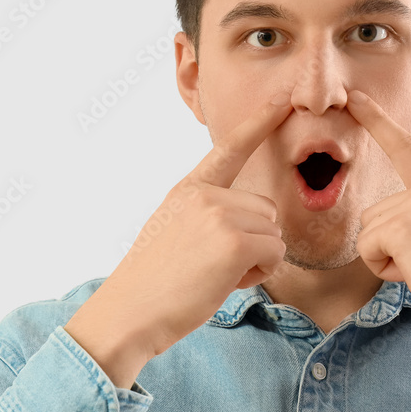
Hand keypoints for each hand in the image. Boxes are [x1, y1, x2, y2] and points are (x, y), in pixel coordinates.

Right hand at [64, 94, 291, 383]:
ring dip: (256, 260)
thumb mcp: (172, 232)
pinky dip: (258, 274)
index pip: (228, 149)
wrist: (129, 312)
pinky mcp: (233, 241)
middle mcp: (203, 194)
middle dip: (253, 240)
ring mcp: (218, 214)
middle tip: (215, 265)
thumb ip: (206, 215)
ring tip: (216, 275)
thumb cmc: (153, 284)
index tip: (282, 99)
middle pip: (265, 208)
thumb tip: (253, 220)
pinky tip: (224, 283)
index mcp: (187, 190)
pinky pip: (274, 254)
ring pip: (273, 232)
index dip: (258, 122)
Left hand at [347, 89, 410, 355]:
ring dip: (386, 259)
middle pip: (372, 213)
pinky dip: (384, 269)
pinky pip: (367, 248)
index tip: (355, 97)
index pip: (406, 148)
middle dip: (387, 247)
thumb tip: (390, 223)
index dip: (377, 121)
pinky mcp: (402, 226)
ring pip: (367, 232)